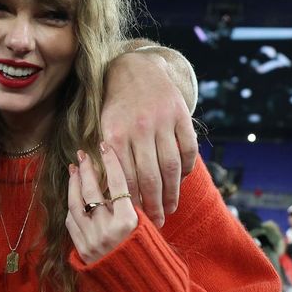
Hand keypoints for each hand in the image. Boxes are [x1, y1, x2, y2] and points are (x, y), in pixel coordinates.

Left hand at [65, 148, 138, 264]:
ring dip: (74, 184)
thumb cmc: (149, 257)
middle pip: (92, 190)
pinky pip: (71, 222)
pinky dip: (72, 206)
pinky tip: (73, 196)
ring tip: (74, 170)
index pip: (118, 183)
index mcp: (129, 222)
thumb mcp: (148, 229)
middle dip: (87, 169)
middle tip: (83, 154)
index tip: (105, 146)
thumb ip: (134, 208)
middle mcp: (107, 229)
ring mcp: (91, 239)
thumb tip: (121, 183)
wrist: (140, 290)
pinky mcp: (81, 249)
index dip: (111, 162)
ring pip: (76, 204)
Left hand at [100, 50, 198, 227]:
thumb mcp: (103, 127)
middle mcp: (139, 128)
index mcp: (115, 133)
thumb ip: (106, 157)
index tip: (134, 220)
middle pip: (150, 176)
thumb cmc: (115, 106)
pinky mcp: (181, 115)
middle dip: (154, 204)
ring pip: (171, 166)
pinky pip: (188, 150)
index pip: (125, 177)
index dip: (131, 201)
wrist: (136, 69)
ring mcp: (163, 121)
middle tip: (157, 223)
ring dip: (172, 192)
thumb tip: (107, 195)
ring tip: (170, 208)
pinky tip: (181, 183)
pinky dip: (187, 169)